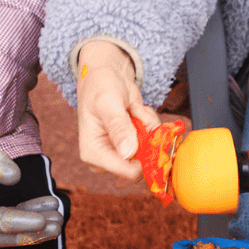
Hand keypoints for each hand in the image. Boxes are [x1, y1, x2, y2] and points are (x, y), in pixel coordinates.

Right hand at [76, 41, 160, 179]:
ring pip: (151, 148)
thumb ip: (119, 127)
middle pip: (143, 161)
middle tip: (136, 114)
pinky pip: (153, 138)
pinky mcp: (133, 143)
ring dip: (148, 125)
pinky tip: (136, 110)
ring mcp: (122, 151)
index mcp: (94, 153)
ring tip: (133, 109)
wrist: (106, 76)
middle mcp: (108, 157)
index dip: (146, 157)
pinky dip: (150, 122)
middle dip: (146, 135)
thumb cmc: (100, 87)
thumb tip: (128, 152)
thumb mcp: (108, 103)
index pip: (128, 171)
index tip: (149, 131)